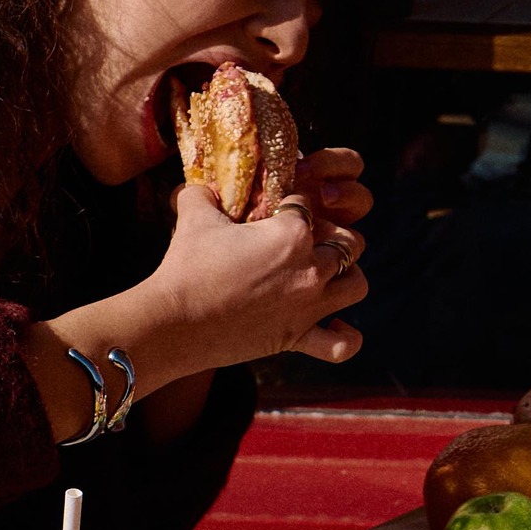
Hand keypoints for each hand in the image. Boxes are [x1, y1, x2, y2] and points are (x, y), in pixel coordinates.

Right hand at [136, 178, 370, 376]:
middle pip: (346, 241)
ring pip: (357, 285)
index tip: (275, 211)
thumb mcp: (195, 216)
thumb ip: (204, 192)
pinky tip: (336, 325)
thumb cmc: (186, 265)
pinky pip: (342, 344)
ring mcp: (308, 306)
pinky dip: (346, 337)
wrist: (173, 323)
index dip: (292, 204)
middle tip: (302, 241)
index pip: (308, 204)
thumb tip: (201, 185)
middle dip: (329, 236)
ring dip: (346, 276)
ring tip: (326, 274)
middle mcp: (310, 268)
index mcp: (291, 232)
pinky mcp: (297, 338)